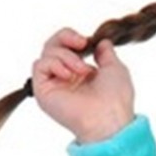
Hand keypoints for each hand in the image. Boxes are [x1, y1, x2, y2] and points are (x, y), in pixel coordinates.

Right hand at [30, 27, 136, 143]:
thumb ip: (106, 53)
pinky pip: (39, 65)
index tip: (85, 40)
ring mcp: (53, 85)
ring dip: (66, 55)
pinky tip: (68, 74)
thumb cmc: (115, 99)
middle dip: (64, 37)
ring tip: (82, 70)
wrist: (108, 118)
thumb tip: (101, 42)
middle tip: (81, 43)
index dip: (71, 37)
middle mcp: (65, 78)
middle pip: (51, 45)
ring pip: (46, 53)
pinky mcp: (43, 91)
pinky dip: (54, 63)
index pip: (66, 46)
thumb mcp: (115, 68)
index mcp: (80, 73)